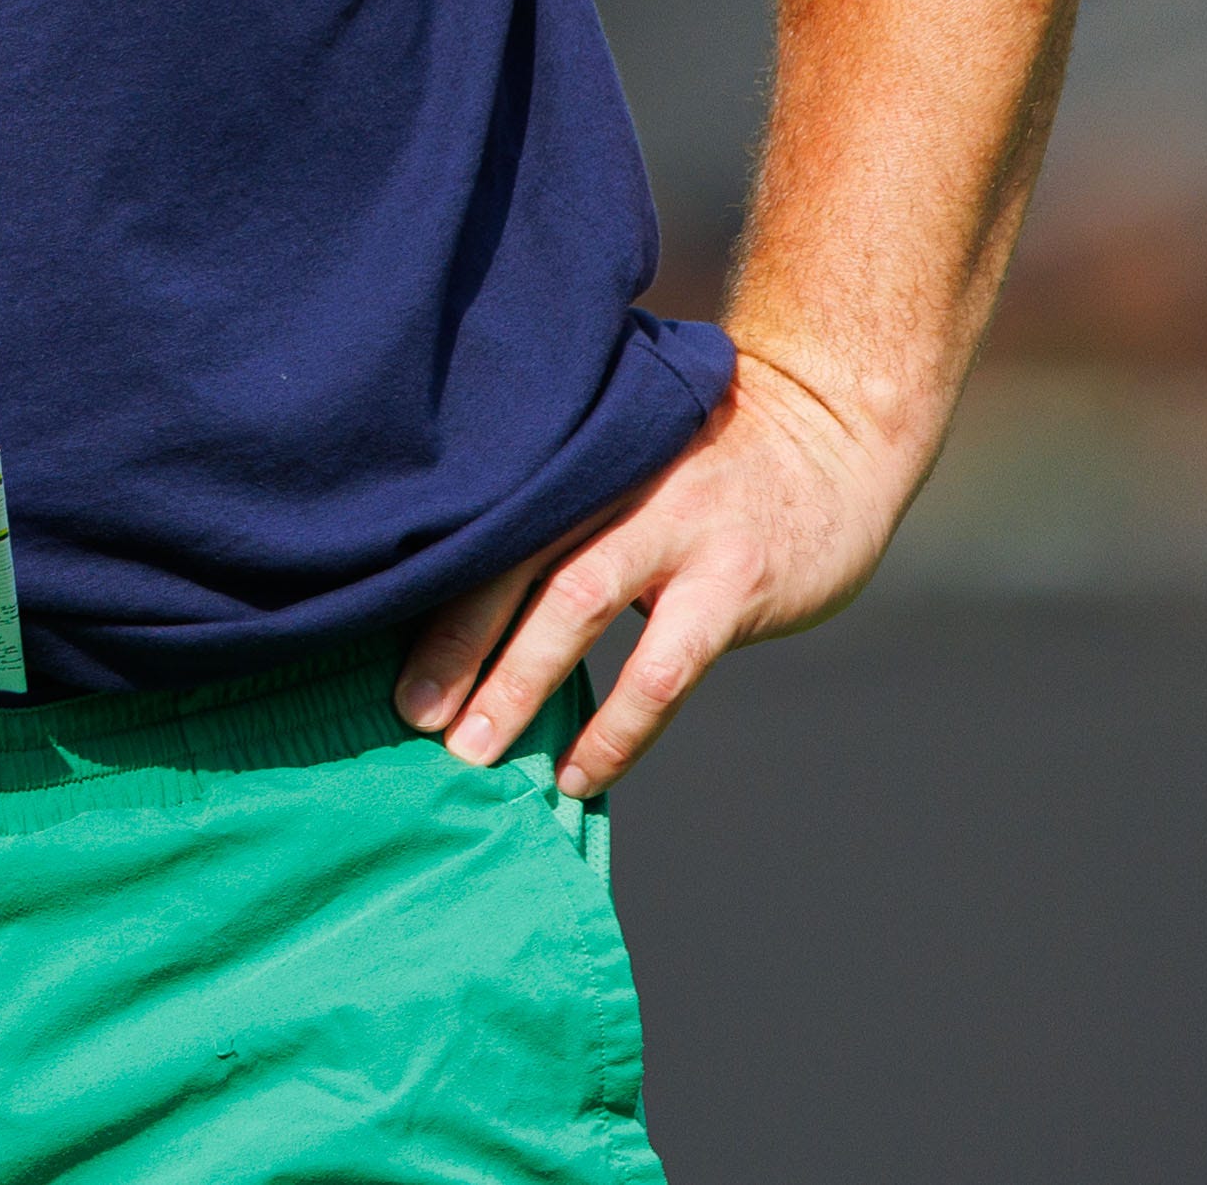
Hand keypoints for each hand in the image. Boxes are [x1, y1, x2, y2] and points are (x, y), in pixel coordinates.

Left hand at [392, 344, 923, 798]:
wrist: (836, 433)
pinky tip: (580, 772)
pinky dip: (616, 727)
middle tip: (409, 712)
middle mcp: (620, 477)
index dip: (428, 580)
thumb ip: (564, 509)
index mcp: (582, 450)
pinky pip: (662, 667)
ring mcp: (681, 524)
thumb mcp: (631, 460)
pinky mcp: (736, 578)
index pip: (490, 514)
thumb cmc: (711, 465)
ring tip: (472, 754)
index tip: (370, 643)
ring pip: (576, 601)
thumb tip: (461, 609)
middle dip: (454, 639)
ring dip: (517, 683)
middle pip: (515, 553)